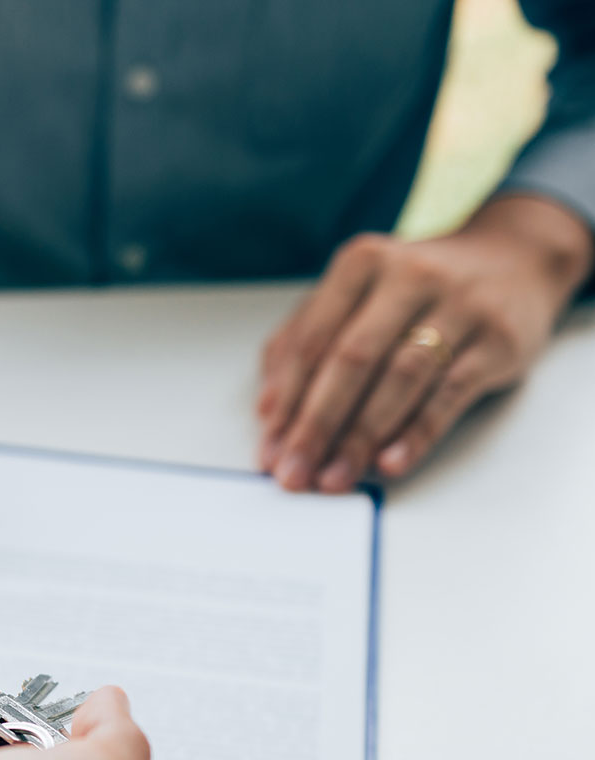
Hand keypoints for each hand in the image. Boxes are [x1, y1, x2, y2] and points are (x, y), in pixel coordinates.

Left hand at [257, 194, 593, 490]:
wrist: (512, 260)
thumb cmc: (413, 290)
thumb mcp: (357, 297)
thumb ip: (304, 340)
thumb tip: (267, 409)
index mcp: (361, 265)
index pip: (311, 340)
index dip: (285, 399)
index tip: (268, 448)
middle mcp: (409, 277)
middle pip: (351, 360)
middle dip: (315, 425)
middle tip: (293, 472)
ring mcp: (459, 305)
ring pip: (399, 377)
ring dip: (361, 437)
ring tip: (334, 478)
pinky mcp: (498, 339)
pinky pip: (450, 393)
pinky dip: (416, 433)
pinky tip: (389, 463)